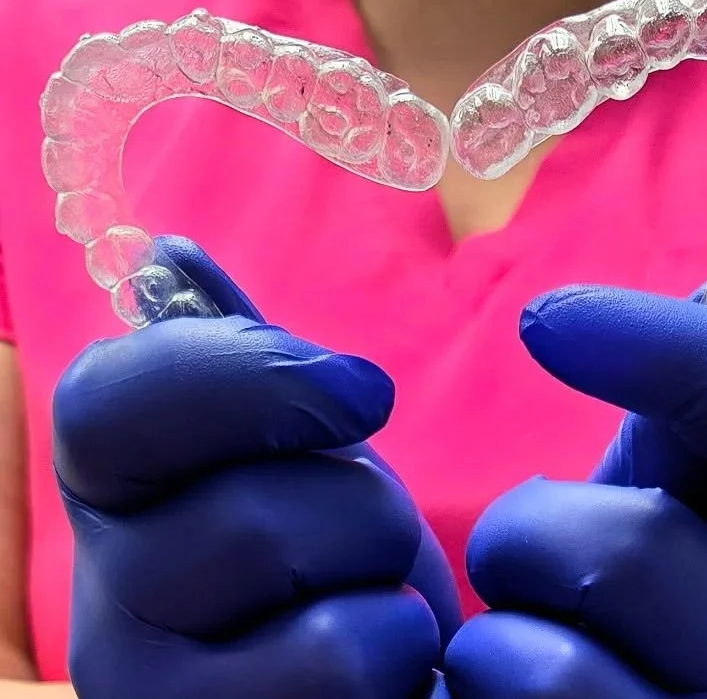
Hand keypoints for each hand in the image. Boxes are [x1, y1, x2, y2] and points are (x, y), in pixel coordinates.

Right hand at [54, 237, 460, 698]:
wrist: (368, 668)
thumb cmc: (329, 545)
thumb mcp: (291, 444)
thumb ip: (237, 367)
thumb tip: (168, 253)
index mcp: (113, 492)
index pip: (110, 402)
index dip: (246, 378)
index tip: (362, 393)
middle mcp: (102, 603)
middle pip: (252, 520)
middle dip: (360, 512)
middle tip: (365, 536)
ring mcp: (152, 696)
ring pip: (323, 623)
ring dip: (390, 593)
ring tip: (374, 605)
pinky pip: (355, 682)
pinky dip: (404, 656)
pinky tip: (384, 663)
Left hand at [436, 285, 706, 697]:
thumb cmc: (624, 627)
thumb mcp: (662, 516)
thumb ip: (688, 418)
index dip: (680, 355)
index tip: (547, 319)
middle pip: (633, 549)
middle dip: (529, 534)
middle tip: (517, 562)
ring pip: (554, 662)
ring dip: (495, 630)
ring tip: (510, 645)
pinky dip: (476, 691)